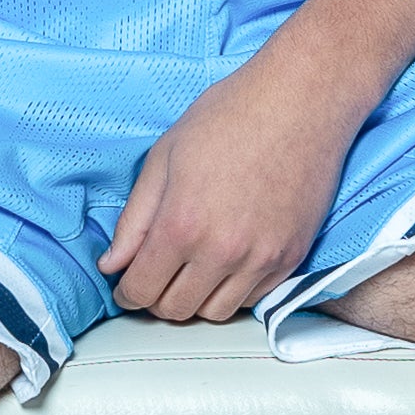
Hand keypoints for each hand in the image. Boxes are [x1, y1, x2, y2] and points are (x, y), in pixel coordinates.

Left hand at [99, 0, 414, 321]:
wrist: (302, 100)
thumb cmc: (230, 115)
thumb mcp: (164, 157)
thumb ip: (134, 219)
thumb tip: (112, 264)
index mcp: (182, 225)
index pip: (141, 291)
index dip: (126, 292)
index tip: (126, 284)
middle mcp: (222, 251)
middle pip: (176, 310)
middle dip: (156, 299)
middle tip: (155, 275)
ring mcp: (262, 259)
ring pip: (215, 313)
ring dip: (195, 299)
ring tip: (191, 270)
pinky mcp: (292, 257)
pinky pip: (252, 299)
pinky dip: (232, 290)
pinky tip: (225, 262)